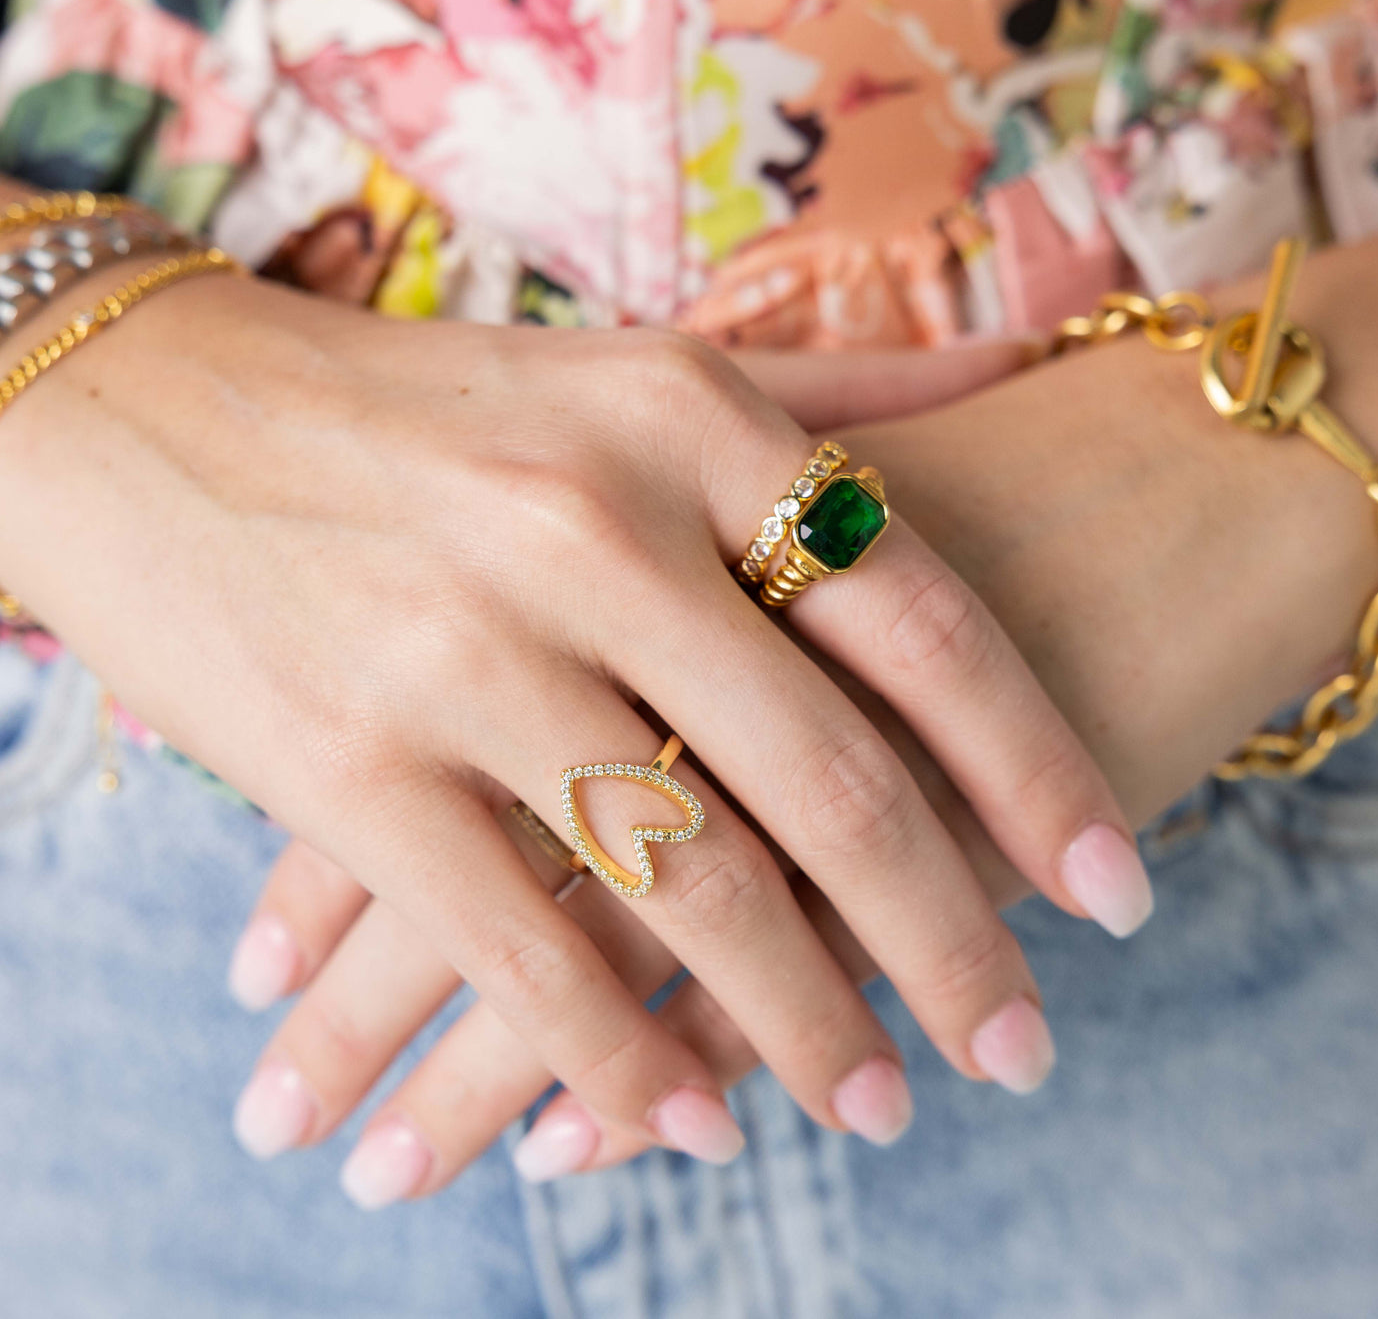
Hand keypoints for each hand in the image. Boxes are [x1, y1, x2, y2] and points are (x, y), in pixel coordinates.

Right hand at [225, 227, 1377, 1201]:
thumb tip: (1014, 371)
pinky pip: (525, 952)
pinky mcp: (345, 762)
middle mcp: (592, 525)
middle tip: (1021, 1046)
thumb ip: (833, 386)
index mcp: (688, 419)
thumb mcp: (637, 364)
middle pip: (833, 779)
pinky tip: (687, 1118)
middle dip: (953, 942)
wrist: (158, 412)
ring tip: (876, 1103)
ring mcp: (462, 646)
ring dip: (805, 1027)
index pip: (921, 624)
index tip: (1115, 897)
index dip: (1037, 775)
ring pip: (690, 889)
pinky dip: (620, 1061)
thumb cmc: (431, 406)